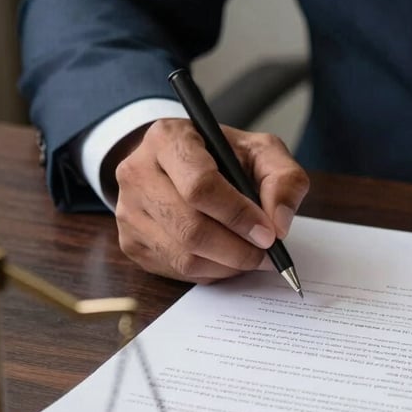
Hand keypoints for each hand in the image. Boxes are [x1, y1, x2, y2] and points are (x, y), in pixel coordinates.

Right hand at [106, 118, 309, 281]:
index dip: (239, 216)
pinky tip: (225, 258)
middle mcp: (137, 173)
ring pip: (183, 257)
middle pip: (190, 228)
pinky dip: (210, 272)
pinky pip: (176, 271)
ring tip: (251, 256)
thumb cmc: (221, 157)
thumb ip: (283, 180)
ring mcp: (128, 211)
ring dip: (227, 266)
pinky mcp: (131, 242)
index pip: (200, 186)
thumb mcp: (260, 152)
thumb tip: (280, 223)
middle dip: (237, 250)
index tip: (269, 234)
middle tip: (267, 254)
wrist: (179, 166)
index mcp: (168, 139)